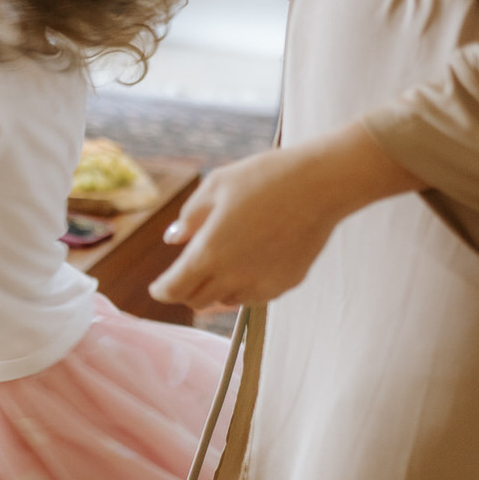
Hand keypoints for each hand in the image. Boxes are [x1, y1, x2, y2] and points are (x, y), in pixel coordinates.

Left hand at [148, 123, 425, 311]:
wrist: (321, 184)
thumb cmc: (265, 177)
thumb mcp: (217, 186)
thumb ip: (190, 216)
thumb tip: (173, 239)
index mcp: (210, 253)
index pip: (174, 289)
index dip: (161, 290)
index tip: (158, 287)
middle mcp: (234, 276)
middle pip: (196, 301)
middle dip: (185, 291)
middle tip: (184, 275)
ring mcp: (262, 284)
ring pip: (225, 302)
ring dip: (214, 290)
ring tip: (217, 267)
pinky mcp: (286, 284)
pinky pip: (254, 296)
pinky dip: (242, 288)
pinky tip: (246, 266)